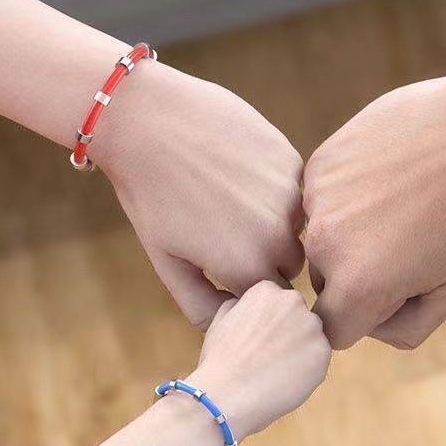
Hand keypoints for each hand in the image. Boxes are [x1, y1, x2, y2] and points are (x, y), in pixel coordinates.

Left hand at [95, 59, 304, 328]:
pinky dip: (274, 190)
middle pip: (289, 266)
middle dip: (264, 256)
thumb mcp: (166, 260)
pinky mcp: (294, 161)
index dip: (244, 285)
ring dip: (274, 222)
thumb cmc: (149, 194)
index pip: (268, 299)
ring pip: (297, 228)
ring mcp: (291, 196)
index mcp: (248, 268)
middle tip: (223, 230)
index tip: (218, 265)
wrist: (148, 119)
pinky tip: (237, 172)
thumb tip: (231, 326)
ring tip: (228, 199)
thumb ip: (201, 304)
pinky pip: (296, 191)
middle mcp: (280, 236)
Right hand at [185, 281, 330, 442]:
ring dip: (301, 350)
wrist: (228, 395)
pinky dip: (309, 370)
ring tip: (278, 370)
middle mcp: (294, 300)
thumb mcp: (220, 320)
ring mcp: (312, 326)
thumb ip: (240, 305)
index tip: (259, 339)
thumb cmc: (219, 361)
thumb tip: (248, 305)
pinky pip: (320, 359)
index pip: (279, 302)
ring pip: (311, 337)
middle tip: (270, 356)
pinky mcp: (324, 352)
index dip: (270, 323)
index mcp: (267, 290)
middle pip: (299, 316)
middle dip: (289, 332)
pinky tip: (288, 380)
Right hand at [304, 71, 445, 348]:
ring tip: (402, 202)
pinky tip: (389, 175)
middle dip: (359, 274)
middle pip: (326, 282)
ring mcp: (316, 199)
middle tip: (409, 238)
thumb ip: (405, 329)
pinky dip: (348, 195)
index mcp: (357, 286)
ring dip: (352, 231)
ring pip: (322, 237)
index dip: (370, 316)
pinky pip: (322, 198)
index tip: (401, 288)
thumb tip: (368, 324)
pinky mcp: (319, 162)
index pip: (334, 330)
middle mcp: (322, 245)